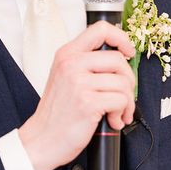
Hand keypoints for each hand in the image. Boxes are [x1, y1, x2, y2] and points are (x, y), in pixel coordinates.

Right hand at [19, 21, 135, 169]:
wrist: (41, 140)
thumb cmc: (56, 114)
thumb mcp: (65, 78)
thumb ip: (86, 65)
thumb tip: (120, 60)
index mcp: (67, 54)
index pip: (100, 29)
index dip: (121, 39)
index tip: (128, 53)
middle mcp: (72, 64)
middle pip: (118, 59)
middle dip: (129, 81)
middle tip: (123, 96)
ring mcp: (79, 82)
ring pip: (123, 82)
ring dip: (127, 102)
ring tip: (117, 112)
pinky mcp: (88, 102)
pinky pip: (121, 100)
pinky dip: (122, 113)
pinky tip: (112, 120)